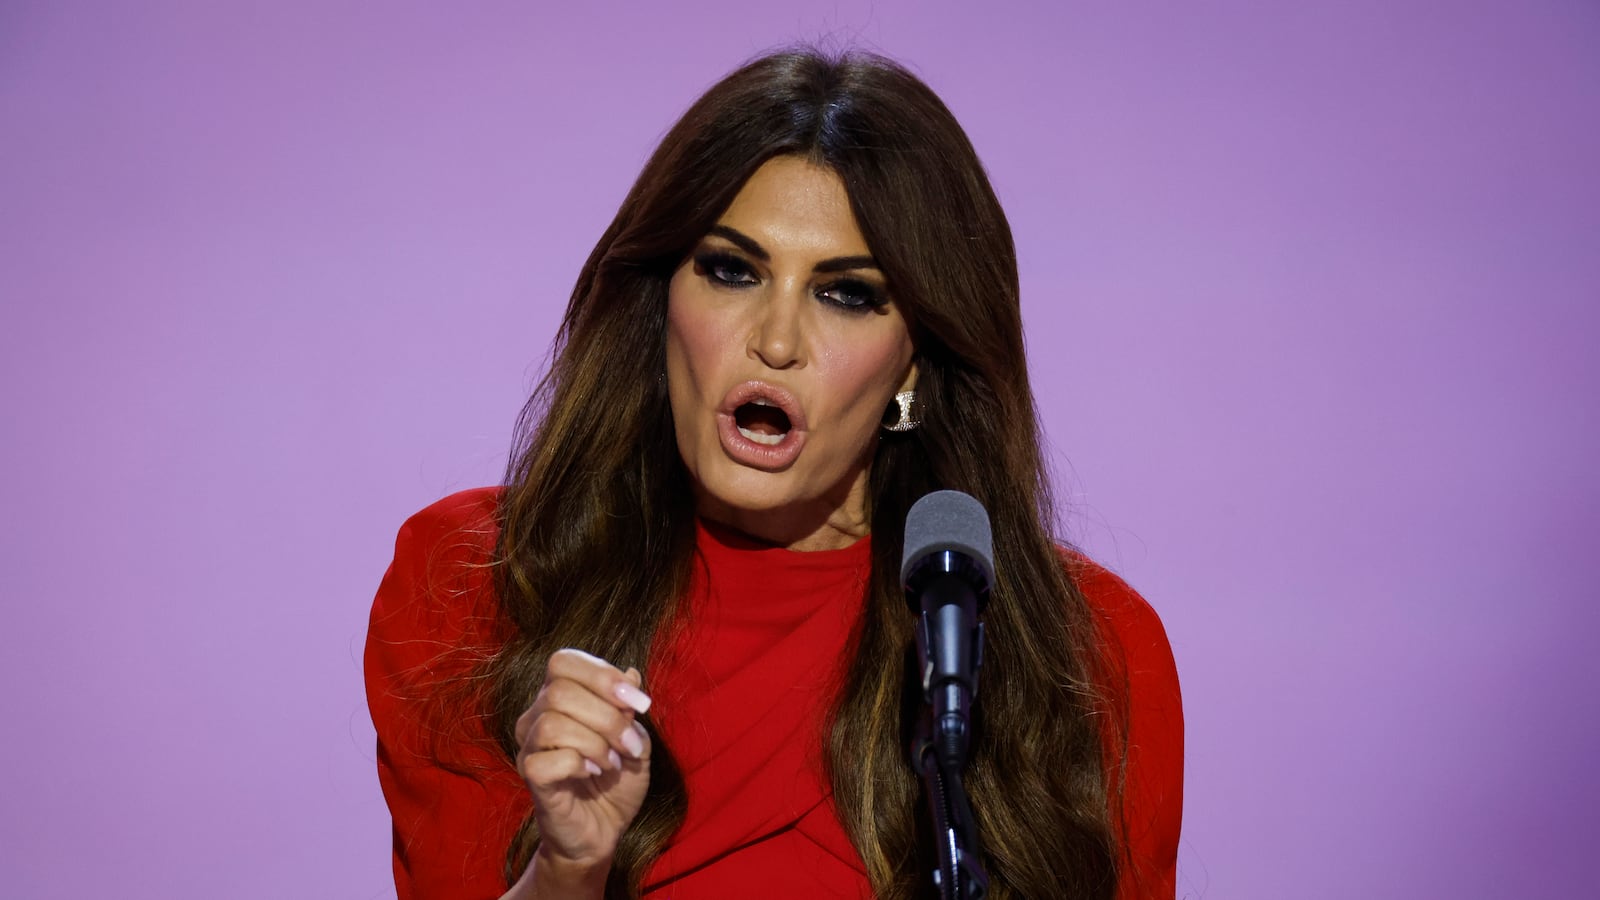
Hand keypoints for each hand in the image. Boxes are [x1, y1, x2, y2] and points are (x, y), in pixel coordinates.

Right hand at [513, 648, 653, 876]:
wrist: (605, 831)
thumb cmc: (616, 782)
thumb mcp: (635, 740)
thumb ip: (630, 707)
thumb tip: (630, 674)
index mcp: (558, 697)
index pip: (563, 661)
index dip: (602, 675)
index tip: (639, 704)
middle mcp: (536, 717)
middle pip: (560, 690)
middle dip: (607, 716)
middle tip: (628, 745)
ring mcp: (529, 748)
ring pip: (553, 722)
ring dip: (596, 743)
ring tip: (612, 763)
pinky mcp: (531, 778)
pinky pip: (547, 759)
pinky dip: (579, 763)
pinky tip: (592, 773)